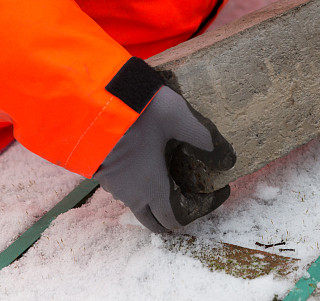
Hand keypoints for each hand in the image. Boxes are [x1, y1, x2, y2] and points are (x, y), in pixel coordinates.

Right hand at [95, 85, 235, 232]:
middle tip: (192, 196)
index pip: (174, 219)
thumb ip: (204, 137)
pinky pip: (123, 187)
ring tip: (174, 175)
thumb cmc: (138, 111)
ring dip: (154, 198)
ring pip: (136, 202)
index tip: (211, 195)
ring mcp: (111, 183)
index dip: (196, 212)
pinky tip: (150, 162)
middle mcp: (130, 193)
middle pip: (152, 219)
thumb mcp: (179, 118)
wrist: (90, 99)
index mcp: (151, 188)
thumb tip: (229, 157)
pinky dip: (139, 184)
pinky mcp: (99, 169)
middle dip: (172, 214)